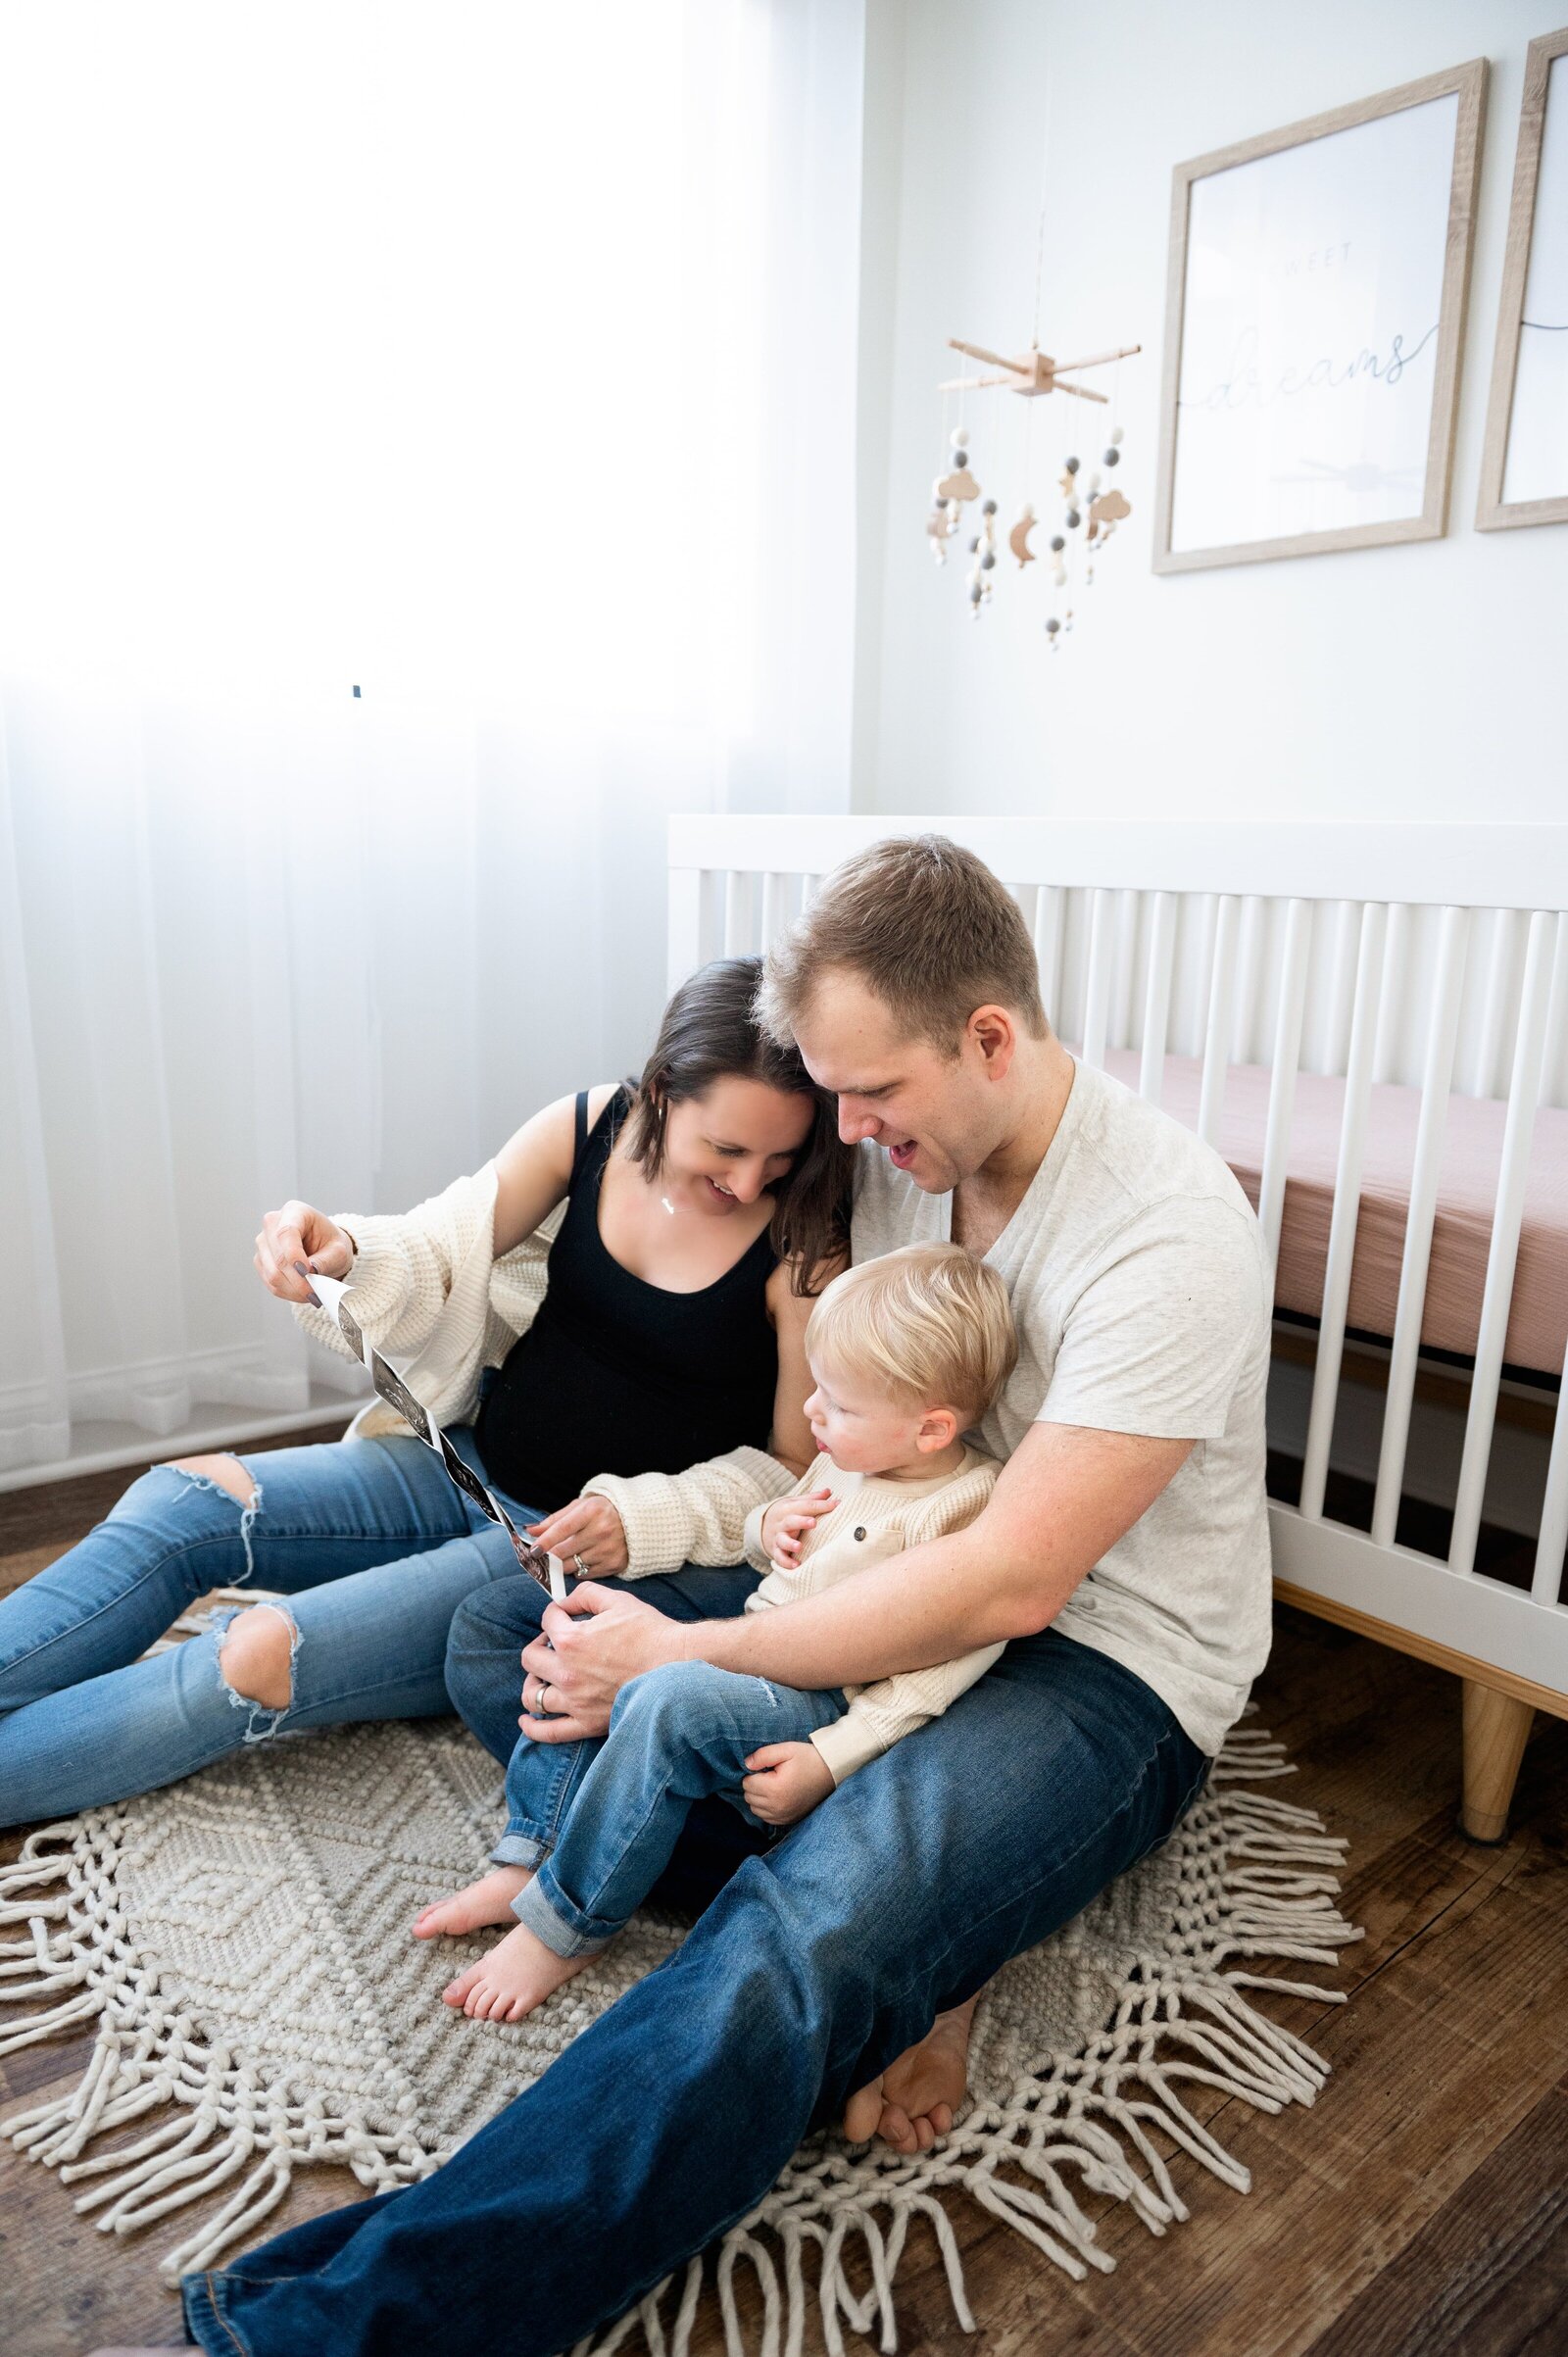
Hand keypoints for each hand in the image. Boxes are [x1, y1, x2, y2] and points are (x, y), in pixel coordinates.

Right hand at [255, 1199, 354, 1303]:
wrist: (324, 1249)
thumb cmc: (332, 1244)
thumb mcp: (339, 1250)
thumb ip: (326, 1260)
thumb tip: (311, 1272)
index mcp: (294, 1211)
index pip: (286, 1232)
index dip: (294, 1255)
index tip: (308, 1273)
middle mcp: (272, 1224)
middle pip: (278, 1257)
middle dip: (298, 1280)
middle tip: (316, 1293)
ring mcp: (263, 1243)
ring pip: (273, 1274)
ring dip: (294, 1290)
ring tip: (313, 1294)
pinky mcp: (260, 1261)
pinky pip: (271, 1284)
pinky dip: (288, 1292)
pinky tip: (302, 1292)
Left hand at [518, 1584, 694, 1742]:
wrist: (679, 1666)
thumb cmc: (651, 1632)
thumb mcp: (618, 1600)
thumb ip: (585, 1594)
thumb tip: (565, 1602)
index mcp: (571, 1639)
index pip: (547, 1622)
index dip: (555, 1614)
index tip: (564, 1616)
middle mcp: (567, 1672)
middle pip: (530, 1659)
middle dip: (539, 1646)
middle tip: (554, 1644)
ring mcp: (575, 1701)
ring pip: (533, 1696)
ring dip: (532, 1683)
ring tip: (542, 1678)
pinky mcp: (587, 1723)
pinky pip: (549, 1732)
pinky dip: (533, 1727)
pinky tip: (527, 1720)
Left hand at [525, 1495, 628, 1577]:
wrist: (638, 1520)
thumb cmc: (603, 1511)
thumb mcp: (580, 1507)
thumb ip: (554, 1519)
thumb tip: (530, 1531)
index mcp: (592, 1511)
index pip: (562, 1529)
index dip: (545, 1541)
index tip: (533, 1550)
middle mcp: (602, 1531)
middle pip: (564, 1551)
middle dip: (549, 1556)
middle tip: (542, 1557)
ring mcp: (609, 1549)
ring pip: (572, 1565)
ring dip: (562, 1564)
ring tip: (564, 1556)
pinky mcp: (614, 1564)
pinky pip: (585, 1574)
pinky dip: (578, 1570)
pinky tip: (582, 1559)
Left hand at [741, 1740, 834, 1826]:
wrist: (831, 1772)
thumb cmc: (808, 1758)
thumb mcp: (786, 1749)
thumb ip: (763, 1755)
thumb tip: (746, 1764)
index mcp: (775, 1788)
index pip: (747, 1783)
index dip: (754, 1772)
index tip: (768, 1767)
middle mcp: (777, 1806)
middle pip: (749, 1797)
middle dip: (755, 1784)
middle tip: (771, 1775)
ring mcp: (783, 1815)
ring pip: (755, 1808)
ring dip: (759, 1797)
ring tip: (773, 1785)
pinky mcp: (788, 1820)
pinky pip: (766, 1817)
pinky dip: (766, 1808)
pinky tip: (777, 1796)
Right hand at [760, 1487, 836, 1566]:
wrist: (761, 1526)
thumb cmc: (785, 1514)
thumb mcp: (795, 1503)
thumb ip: (812, 1499)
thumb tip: (829, 1491)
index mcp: (788, 1508)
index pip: (806, 1505)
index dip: (822, 1505)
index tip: (837, 1504)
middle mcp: (782, 1522)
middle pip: (791, 1521)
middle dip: (801, 1521)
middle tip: (813, 1523)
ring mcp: (777, 1537)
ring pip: (782, 1540)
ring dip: (790, 1544)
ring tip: (799, 1547)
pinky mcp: (775, 1550)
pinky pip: (779, 1557)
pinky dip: (786, 1562)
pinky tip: (795, 1565)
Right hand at [842, 1991, 978, 2153]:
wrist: (934, 1999)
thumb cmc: (894, 2018)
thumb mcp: (875, 2044)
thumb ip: (864, 2085)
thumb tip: (857, 2131)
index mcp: (862, 2086)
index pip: (856, 2115)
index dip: (862, 2123)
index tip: (872, 2117)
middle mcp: (885, 2101)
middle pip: (886, 2132)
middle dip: (893, 2135)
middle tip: (899, 2122)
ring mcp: (914, 2104)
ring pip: (911, 2138)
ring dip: (916, 2140)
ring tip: (922, 2128)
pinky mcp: (940, 2103)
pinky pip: (938, 2126)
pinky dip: (940, 2125)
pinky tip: (941, 2111)